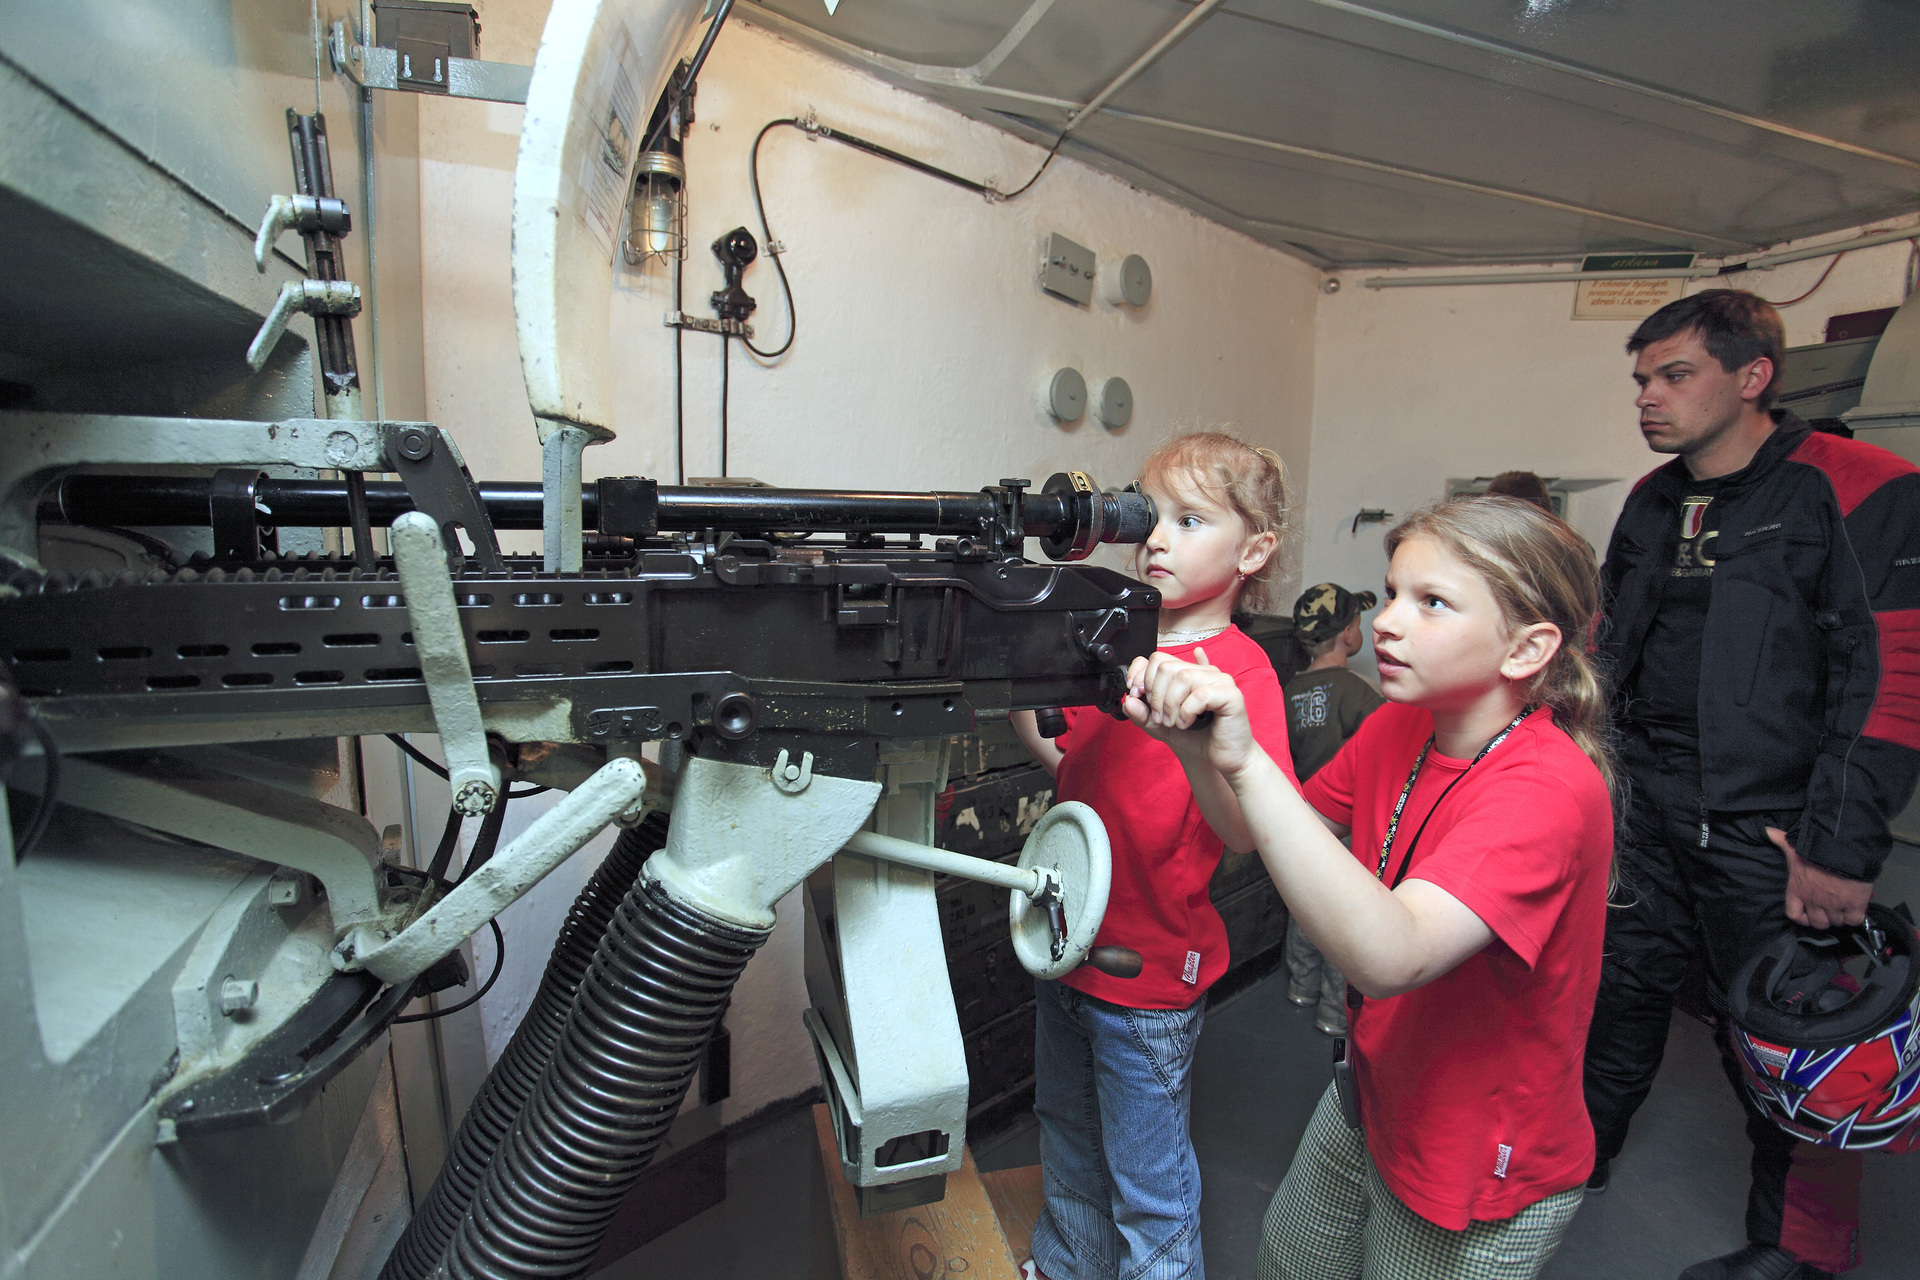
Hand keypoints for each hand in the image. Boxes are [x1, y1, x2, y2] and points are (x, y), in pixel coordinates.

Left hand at [1122, 648, 1255, 776]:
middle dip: (1156, 695)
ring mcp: (1220, 681)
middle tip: (1160, 718)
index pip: (1158, 658)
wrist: (1222, 760)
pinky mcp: (1231, 695)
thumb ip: (1143, 714)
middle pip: (1167, 667)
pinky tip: (1186, 723)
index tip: (1136, 695)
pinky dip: (1187, 711)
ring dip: (1170, 705)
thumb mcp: (1161, 726)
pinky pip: (1200, 694)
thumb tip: (1129, 701)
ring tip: (1173, 723)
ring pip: (1183, 678)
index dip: (1141, 675)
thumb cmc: (1197, 738)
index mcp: (1188, 673)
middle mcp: (1204, 672)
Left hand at [1768, 826, 1872, 928]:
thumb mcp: (1793, 845)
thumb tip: (1767, 831)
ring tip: (1845, 906)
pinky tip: (1856, 907)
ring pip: (1837, 921)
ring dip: (1841, 916)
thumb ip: (1779, 840)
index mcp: (1798, 889)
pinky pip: (1854, 920)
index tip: (1809, 914)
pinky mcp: (1854, 905)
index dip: (1803, 917)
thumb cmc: (1818, 846)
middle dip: (1825, 918)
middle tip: (1831, 910)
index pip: (1794, 914)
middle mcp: (1814, 900)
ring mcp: (1834, 904)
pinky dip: (1855, 916)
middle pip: (1818, 923)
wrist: (1844, 847)